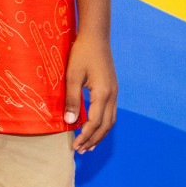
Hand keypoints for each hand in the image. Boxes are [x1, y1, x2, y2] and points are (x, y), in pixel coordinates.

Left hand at [64, 32, 116, 151]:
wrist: (96, 36)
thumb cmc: (82, 53)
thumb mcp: (72, 76)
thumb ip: (72, 99)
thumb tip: (70, 122)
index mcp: (103, 93)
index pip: (95, 122)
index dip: (85, 136)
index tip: (75, 146)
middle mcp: (112, 95)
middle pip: (106, 125)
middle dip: (93, 139)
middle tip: (81, 150)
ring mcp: (114, 92)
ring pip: (111, 120)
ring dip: (100, 133)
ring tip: (89, 144)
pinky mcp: (112, 88)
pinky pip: (111, 111)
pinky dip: (104, 123)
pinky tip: (95, 125)